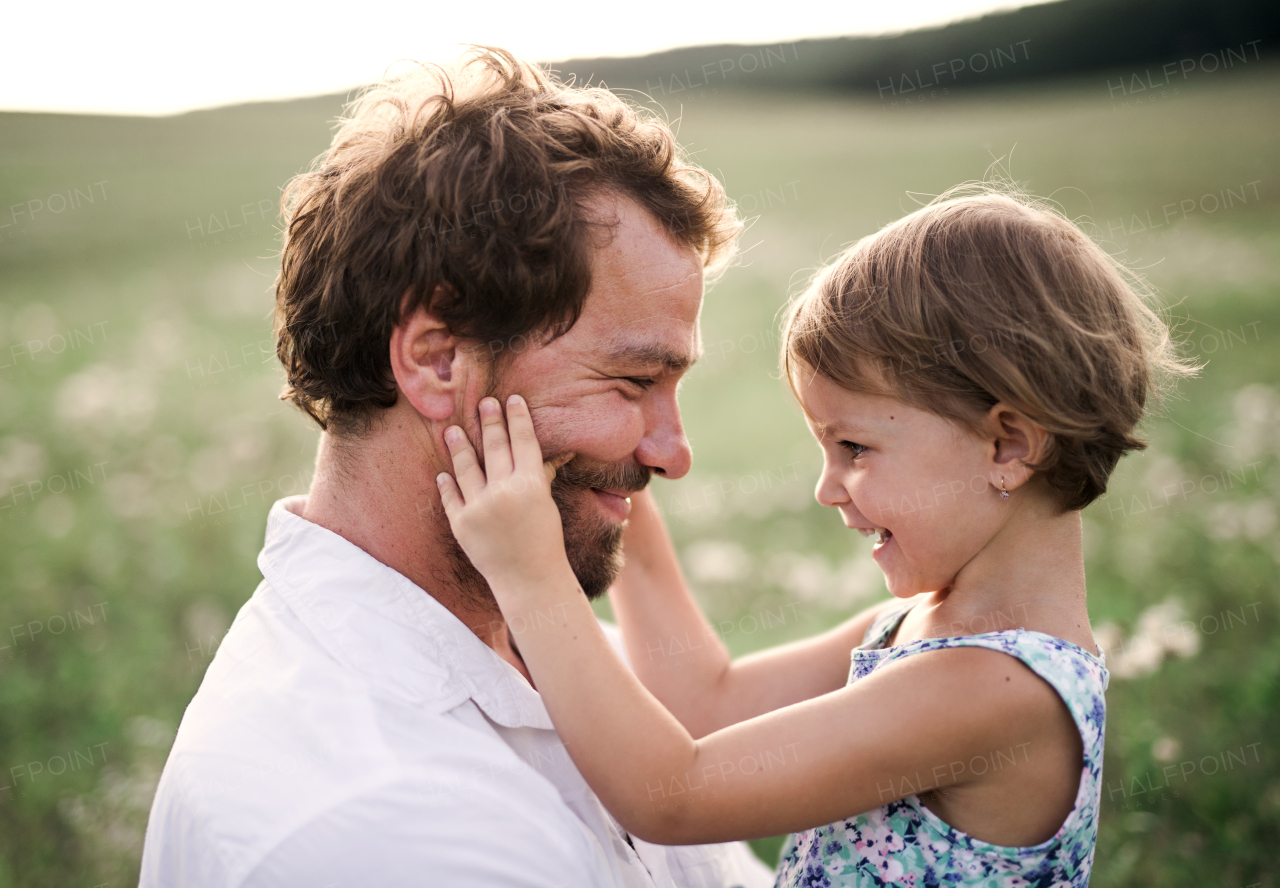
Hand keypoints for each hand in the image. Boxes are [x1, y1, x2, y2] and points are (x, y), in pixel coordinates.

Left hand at [436, 395, 576, 599]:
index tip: (511, 399)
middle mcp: (504, 492)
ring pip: (466, 468)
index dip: (517, 418)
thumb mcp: (546, 504)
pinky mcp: (461, 524)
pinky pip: (450, 497)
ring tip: (452, 430)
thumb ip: (540, 475)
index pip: (523, 441)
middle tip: (484, 402)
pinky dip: (446, 484)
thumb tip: (556, 451)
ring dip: (459, 446)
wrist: (529, 580)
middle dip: (490, 422)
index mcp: (530, 484)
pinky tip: (442, 473)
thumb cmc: (544, 541)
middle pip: (494, 448)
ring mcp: (479, 508)